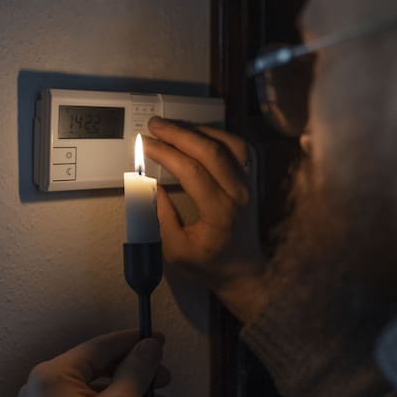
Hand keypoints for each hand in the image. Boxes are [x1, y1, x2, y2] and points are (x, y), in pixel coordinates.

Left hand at [17, 330, 169, 396]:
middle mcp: (41, 390)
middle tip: (161, 377)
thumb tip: (147, 348)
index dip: (135, 341)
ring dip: (126, 394)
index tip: (157, 341)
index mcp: (52, 376)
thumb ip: (136, 371)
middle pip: (97, 366)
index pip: (101, 345)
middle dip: (134, 372)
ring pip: (93, 390)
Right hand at [146, 117, 267, 322]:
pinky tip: (199, 135)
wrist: (245, 272)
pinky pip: (241, 149)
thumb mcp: (175, 250)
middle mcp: (238, 193)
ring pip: (229, 144)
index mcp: (219, 212)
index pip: (191, 171)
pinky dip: (219, 136)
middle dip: (179, 133)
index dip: (166, 153)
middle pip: (211, 150)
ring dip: (200, 130)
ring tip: (174, 128)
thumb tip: (147, 184)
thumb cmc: (209, 265)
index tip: (145, 144)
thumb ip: (160, 216)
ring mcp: (249, 185)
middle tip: (154, 125)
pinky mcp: (252, 181)